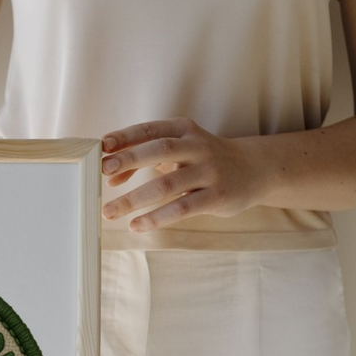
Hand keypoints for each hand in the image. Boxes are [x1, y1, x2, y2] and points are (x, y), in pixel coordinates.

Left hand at [99, 117, 270, 231]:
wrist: (254, 169)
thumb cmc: (202, 159)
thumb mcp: (178, 150)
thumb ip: (145, 158)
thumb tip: (110, 178)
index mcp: (183, 130)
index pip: (150, 129)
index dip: (125, 136)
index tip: (102, 146)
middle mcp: (197, 146)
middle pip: (159, 150)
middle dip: (129, 159)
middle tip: (102, 171)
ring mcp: (209, 171)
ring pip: (166, 184)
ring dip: (134, 198)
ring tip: (109, 211)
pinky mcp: (217, 196)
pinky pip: (181, 208)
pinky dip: (156, 217)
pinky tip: (136, 225)